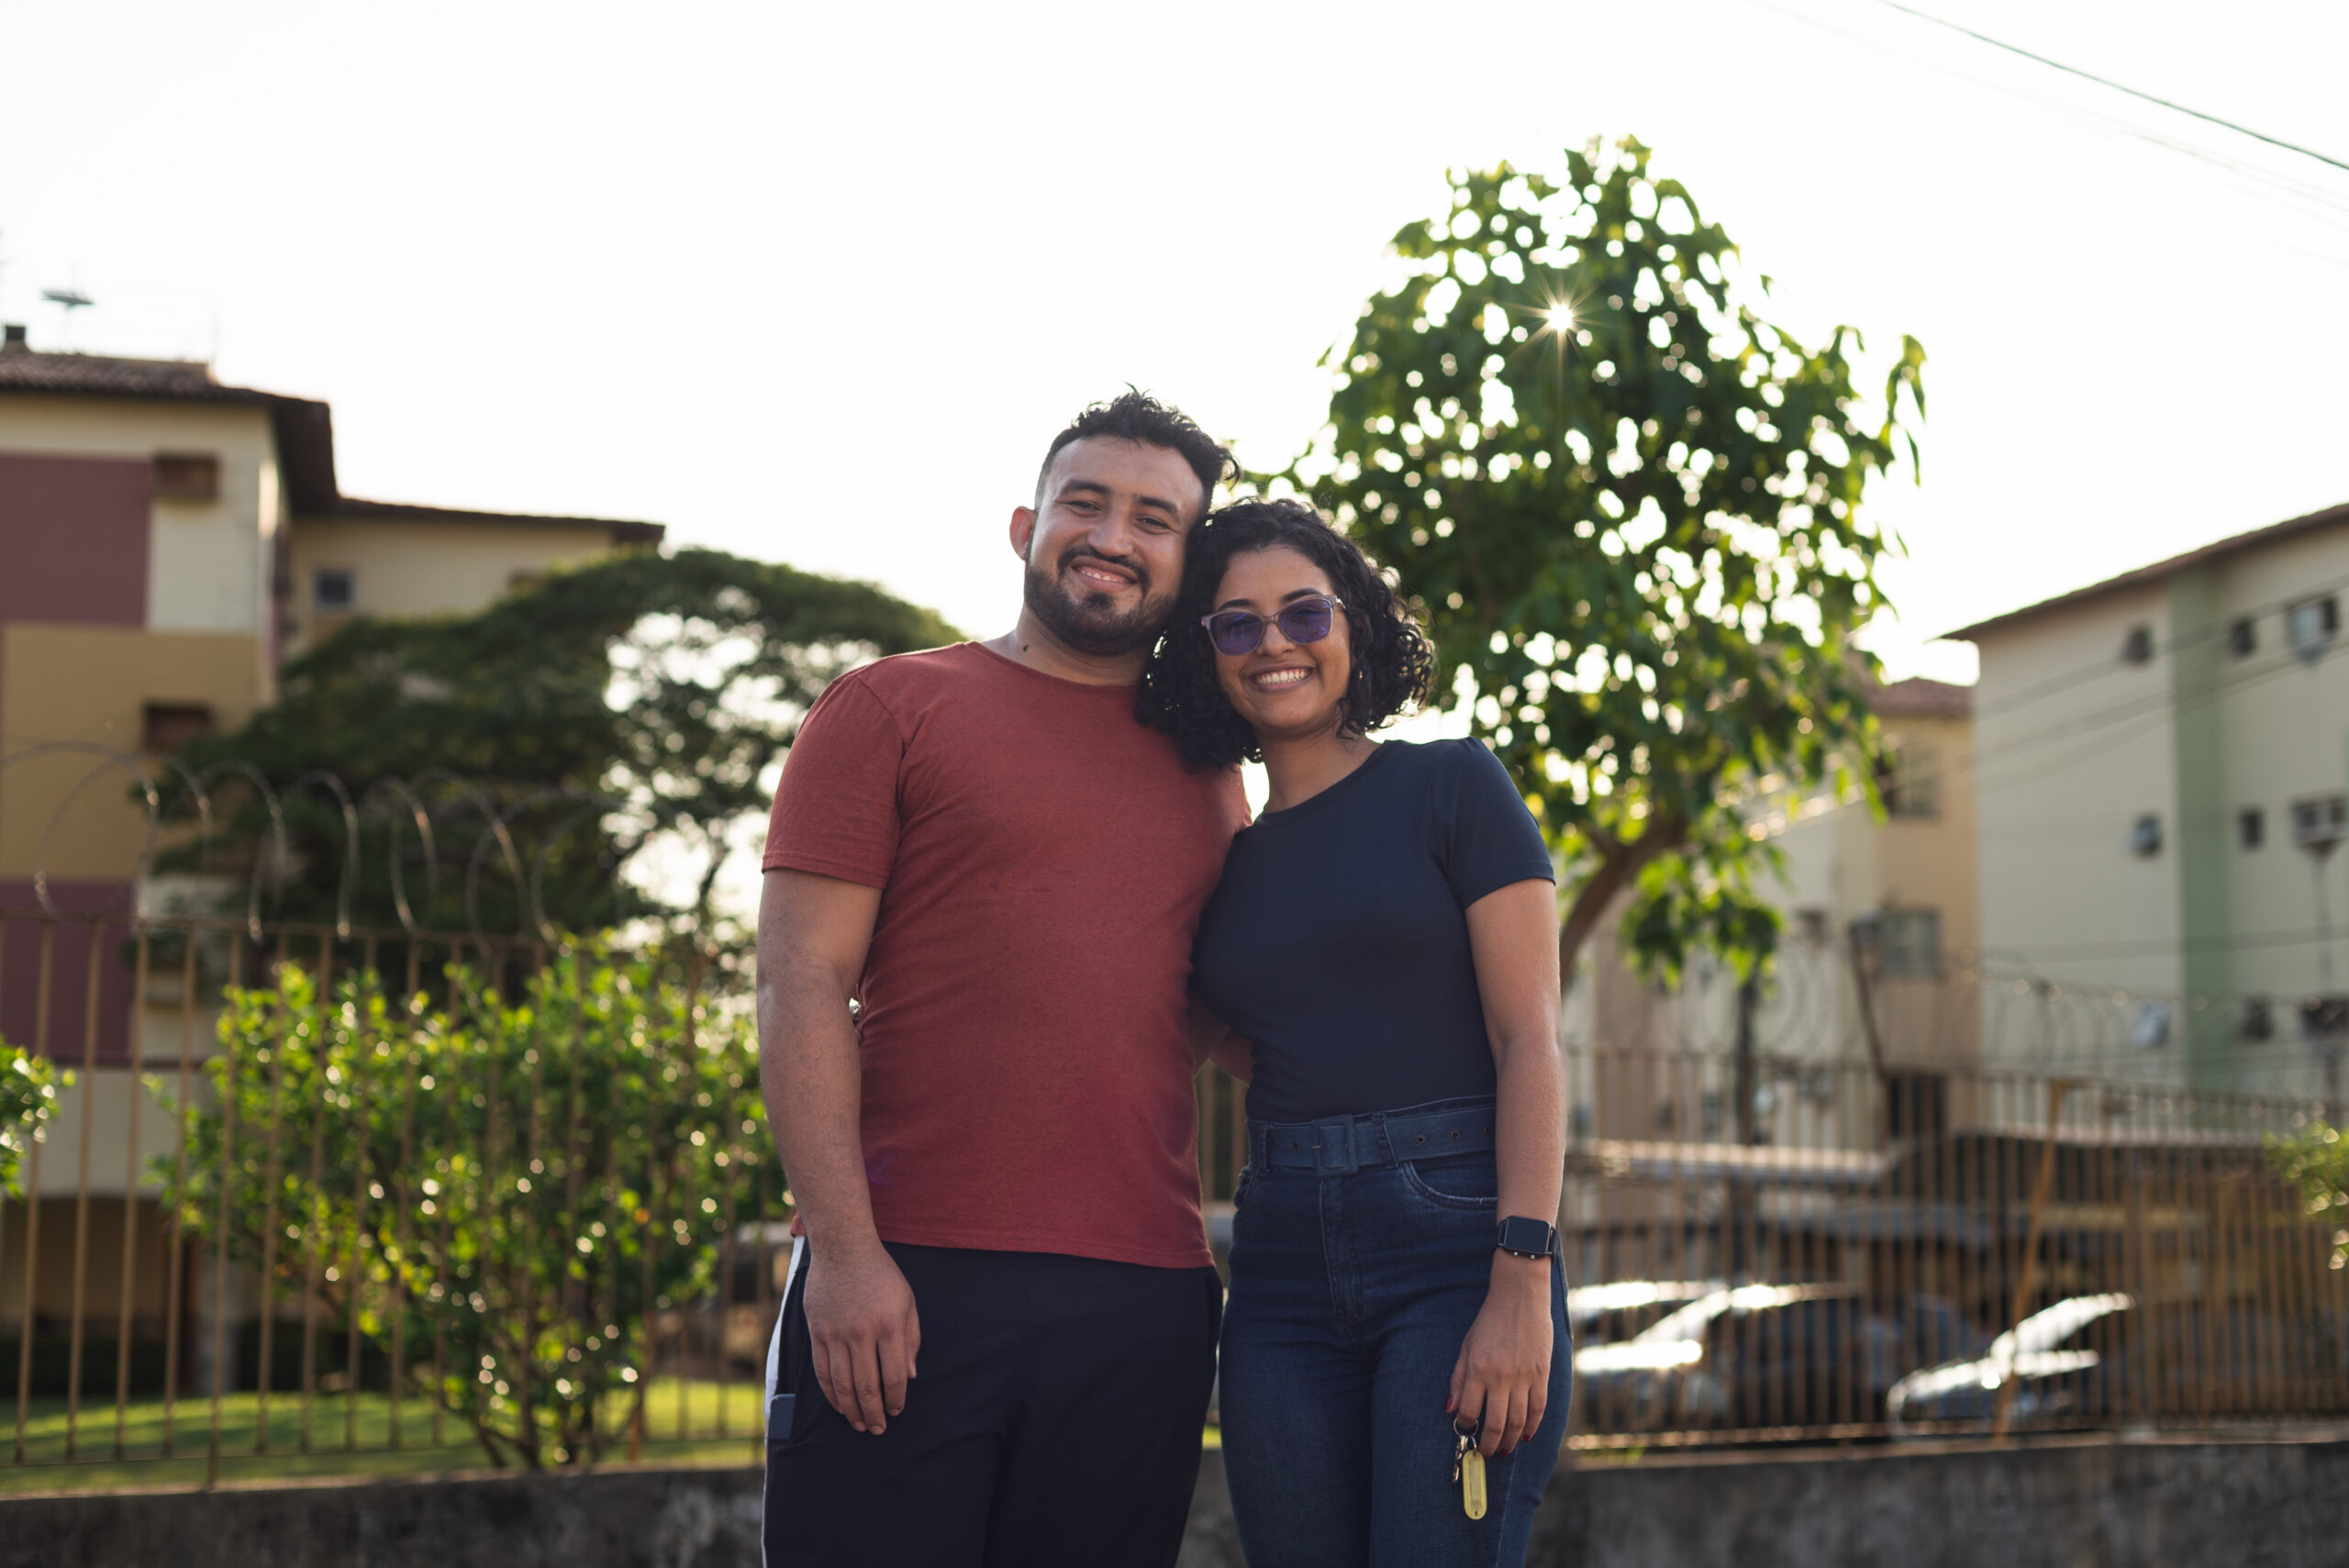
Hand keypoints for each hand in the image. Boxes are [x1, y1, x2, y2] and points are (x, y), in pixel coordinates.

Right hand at [805, 1241, 920, 1434]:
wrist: (843, 1249)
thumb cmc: (881, 1275)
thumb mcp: (907, 1301)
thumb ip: (911, 1340)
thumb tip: (910, 1376)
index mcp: (889, 1326)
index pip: (893, 1376)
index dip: (896, 1400)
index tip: (897, 1411)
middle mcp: (862, 1333)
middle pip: (866, 1386)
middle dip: (873, 1413)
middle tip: (877, 1429)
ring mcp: (836, 1334)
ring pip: (841, 1384)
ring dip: (851, 1409)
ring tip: (858, 1423)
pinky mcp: (817, 1332)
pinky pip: (822, 1371)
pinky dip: (830, 1393)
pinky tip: (839, 1404)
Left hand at [1446, 1254, 1552, 1457]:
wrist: (1520, 1296)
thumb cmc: (1489, 1321)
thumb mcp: (1467, 1346)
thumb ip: (1458, 1379)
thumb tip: (1450, 1409)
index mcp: (1478, 1369)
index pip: (1470, 1411)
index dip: (1466, 1427)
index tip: (1465, 1431)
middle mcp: (1501, 1377)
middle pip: (1496, 1424)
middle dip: (1489, 1444)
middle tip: (1485, 1454)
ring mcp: (1524, 1377)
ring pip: (1519, 1422)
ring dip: (1510, 1441)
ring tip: (1504, 1451)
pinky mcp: (1541, 1374)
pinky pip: (1538, 1409)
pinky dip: (1533, 1427)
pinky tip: (1526, 1437)